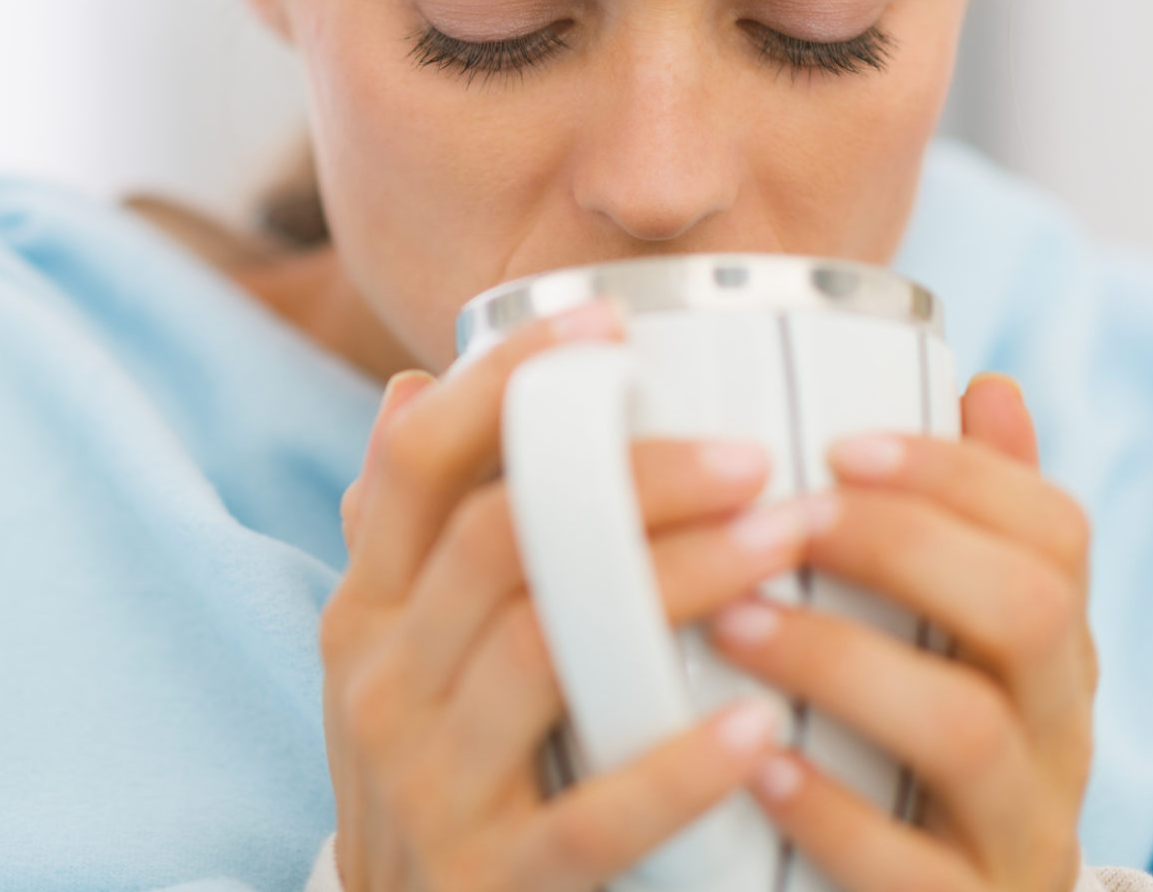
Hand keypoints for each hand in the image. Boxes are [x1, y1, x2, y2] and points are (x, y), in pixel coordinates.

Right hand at [322, 302, 812, 891]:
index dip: (505, 379)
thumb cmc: (435, 783)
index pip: (416, 460)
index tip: (612, 318)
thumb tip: (406, 386)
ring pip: (542, 647)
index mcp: (365, 613)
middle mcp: (376, 683)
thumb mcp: (393, 656)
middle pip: (498, 536)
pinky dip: (675, 763)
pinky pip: (589, 813)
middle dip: (630, 479)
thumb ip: (408, 534)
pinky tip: (758, 726)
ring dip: (673, 584)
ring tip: (787, 546)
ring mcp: (423, 784)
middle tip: (755, 457)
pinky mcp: (484, 881)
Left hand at [710, 374, 1095, 891]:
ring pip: (968, 729)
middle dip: (898, 547)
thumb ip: (956, 529)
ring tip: (733, 623)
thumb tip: (985, 385)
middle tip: (775, 522)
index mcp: (1047, 650)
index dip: (956, 474)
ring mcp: (1016, 831)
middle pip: (1026, 610)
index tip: (837, 443)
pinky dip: (830, 811)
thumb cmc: (905, 752)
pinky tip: (755, 765)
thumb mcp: (942, 640)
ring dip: (841, 659)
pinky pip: (912, 870)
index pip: (1054, 531)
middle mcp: (1053, 733)